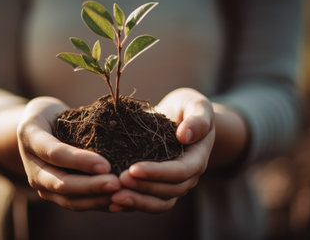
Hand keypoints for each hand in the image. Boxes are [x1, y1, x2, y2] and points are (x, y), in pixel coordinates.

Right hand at [17, 97, 120, 210]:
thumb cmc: (56, 114)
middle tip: (117, 184)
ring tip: (120, 195)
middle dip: (91, 186)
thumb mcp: (60, 109)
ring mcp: (40, 183)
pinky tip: (116, 203)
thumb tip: (117, 126)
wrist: (37, 129)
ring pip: (67, 199)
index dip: (80, 161)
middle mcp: (32, 165)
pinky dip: (96, 205)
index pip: (55, 153)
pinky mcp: (52, 194)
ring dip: (95, 200)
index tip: (106, 165)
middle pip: (60, 183)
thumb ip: (79, 119)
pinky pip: (75, 204)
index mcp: (31, 137)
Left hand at [109, 88, 214, 212]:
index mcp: (197, 158)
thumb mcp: (196, 105)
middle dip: (143, 188)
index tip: (133, 169)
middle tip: (118, 182)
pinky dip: (132, 205)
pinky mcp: (159, 187)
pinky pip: (148, 202)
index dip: (157, 173)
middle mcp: (187, 176)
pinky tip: (111, 203)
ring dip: (136, 202)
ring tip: (114, 198)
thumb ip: (197, 119)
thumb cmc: (188, 108)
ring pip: (159, 203)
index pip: (180, 171)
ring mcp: (173, 184)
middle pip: (168, 191)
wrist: (180, 117)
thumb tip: (184, 136)